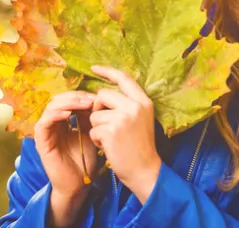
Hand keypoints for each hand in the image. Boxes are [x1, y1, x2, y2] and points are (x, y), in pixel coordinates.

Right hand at [33, 91, 99, 224]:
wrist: (79, 185)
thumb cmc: (85, 161)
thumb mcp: (91, 134)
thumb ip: (90, 117)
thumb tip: (97, 99)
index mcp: (64, 120)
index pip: (69, 99)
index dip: (82, 95)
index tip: (98, 97)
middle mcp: (53, 123)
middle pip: (59, 99)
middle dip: (76, 96)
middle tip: (91, 99)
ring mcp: (46, 132)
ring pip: (51, 107)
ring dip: (68, 102)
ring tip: (84, 104)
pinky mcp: (41, 142)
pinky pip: (43, 122)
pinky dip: (55, 115)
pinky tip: (69, 114)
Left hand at [88, 65, 162, 202]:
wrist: (145, 171)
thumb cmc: (140, 146)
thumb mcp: (140, 119)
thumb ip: (127, 104)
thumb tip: (101, 93)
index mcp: (143, 101)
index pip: (123, 78)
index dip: (107, 71)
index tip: (94, 68)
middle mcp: (135, 106)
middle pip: (103, 95)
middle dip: (98, 109)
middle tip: (106, 124)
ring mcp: (123, 118)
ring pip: (95, 114)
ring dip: (98, 128)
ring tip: (111, 139)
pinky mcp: (112, 130)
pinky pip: (93, 129)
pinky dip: (97, 140)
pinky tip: (109, 147)